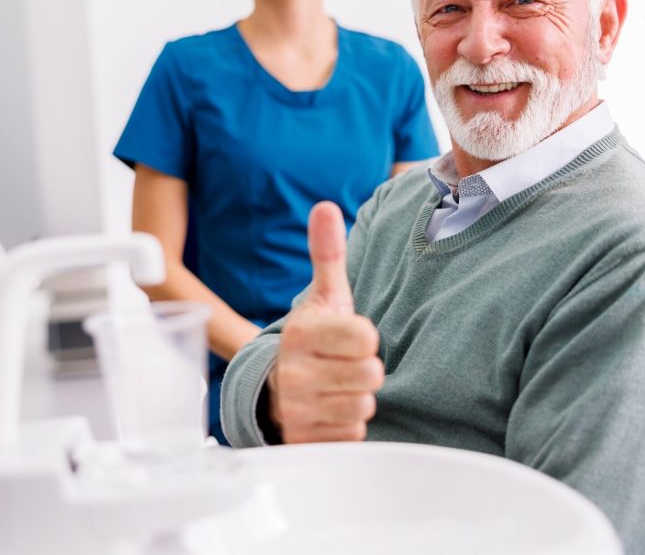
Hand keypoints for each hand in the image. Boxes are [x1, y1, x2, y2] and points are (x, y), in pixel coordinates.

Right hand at [267, 201, 383, 442]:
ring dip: (355, 397)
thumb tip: (326, 207)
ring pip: (362, 406)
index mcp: (301, 331)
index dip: (364, 337)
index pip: (366, 336)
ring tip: (336, 384)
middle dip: (363, 369)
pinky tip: (329, 408)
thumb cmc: (311, 337)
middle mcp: (293, 371)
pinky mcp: (302, 438)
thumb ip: (328, 254)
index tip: (348, 336)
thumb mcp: (323, 296)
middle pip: (370, 374)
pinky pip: (351, 434)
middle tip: (343, 362)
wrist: (275, 385)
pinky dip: (346, 424)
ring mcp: (295, 408)